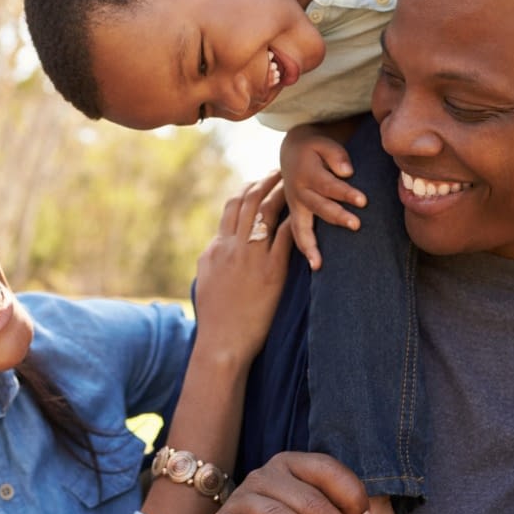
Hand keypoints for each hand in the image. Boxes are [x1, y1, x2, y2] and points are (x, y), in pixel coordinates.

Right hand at [193, 172, 293, 361]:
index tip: (260, 181)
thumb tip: (215, 245)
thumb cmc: (215, 318)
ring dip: (281, 192)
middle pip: (249, 201)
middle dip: (265, 181)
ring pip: (266, 211)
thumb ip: (212, 258)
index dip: (247, 189)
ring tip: (296, 181)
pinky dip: (296, 219)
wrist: (222, 342)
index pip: (231, 207)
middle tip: (281, 171)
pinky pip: (286, 236)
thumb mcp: (205, 280)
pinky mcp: (271, 271)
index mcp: (216, 247)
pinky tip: (308, 210)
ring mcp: (251, 257)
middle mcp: (231, 246)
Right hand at [279, 125, 364, 270]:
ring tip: (319, 263)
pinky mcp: (296, 214)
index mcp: (307, 172)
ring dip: (312, 244)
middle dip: (337, 216)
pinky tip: (315, 265)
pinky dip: (304, 249)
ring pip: (302, 226)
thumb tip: (347, 171)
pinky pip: (297, 234)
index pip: (328, 185)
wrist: (292, 152)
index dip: (345, 193)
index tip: (363, 201)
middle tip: (356, 225)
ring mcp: (295, 205)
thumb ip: (336, 155)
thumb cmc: (315, 148)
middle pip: (318, 206)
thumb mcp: (323, 143)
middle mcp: (298, 191)